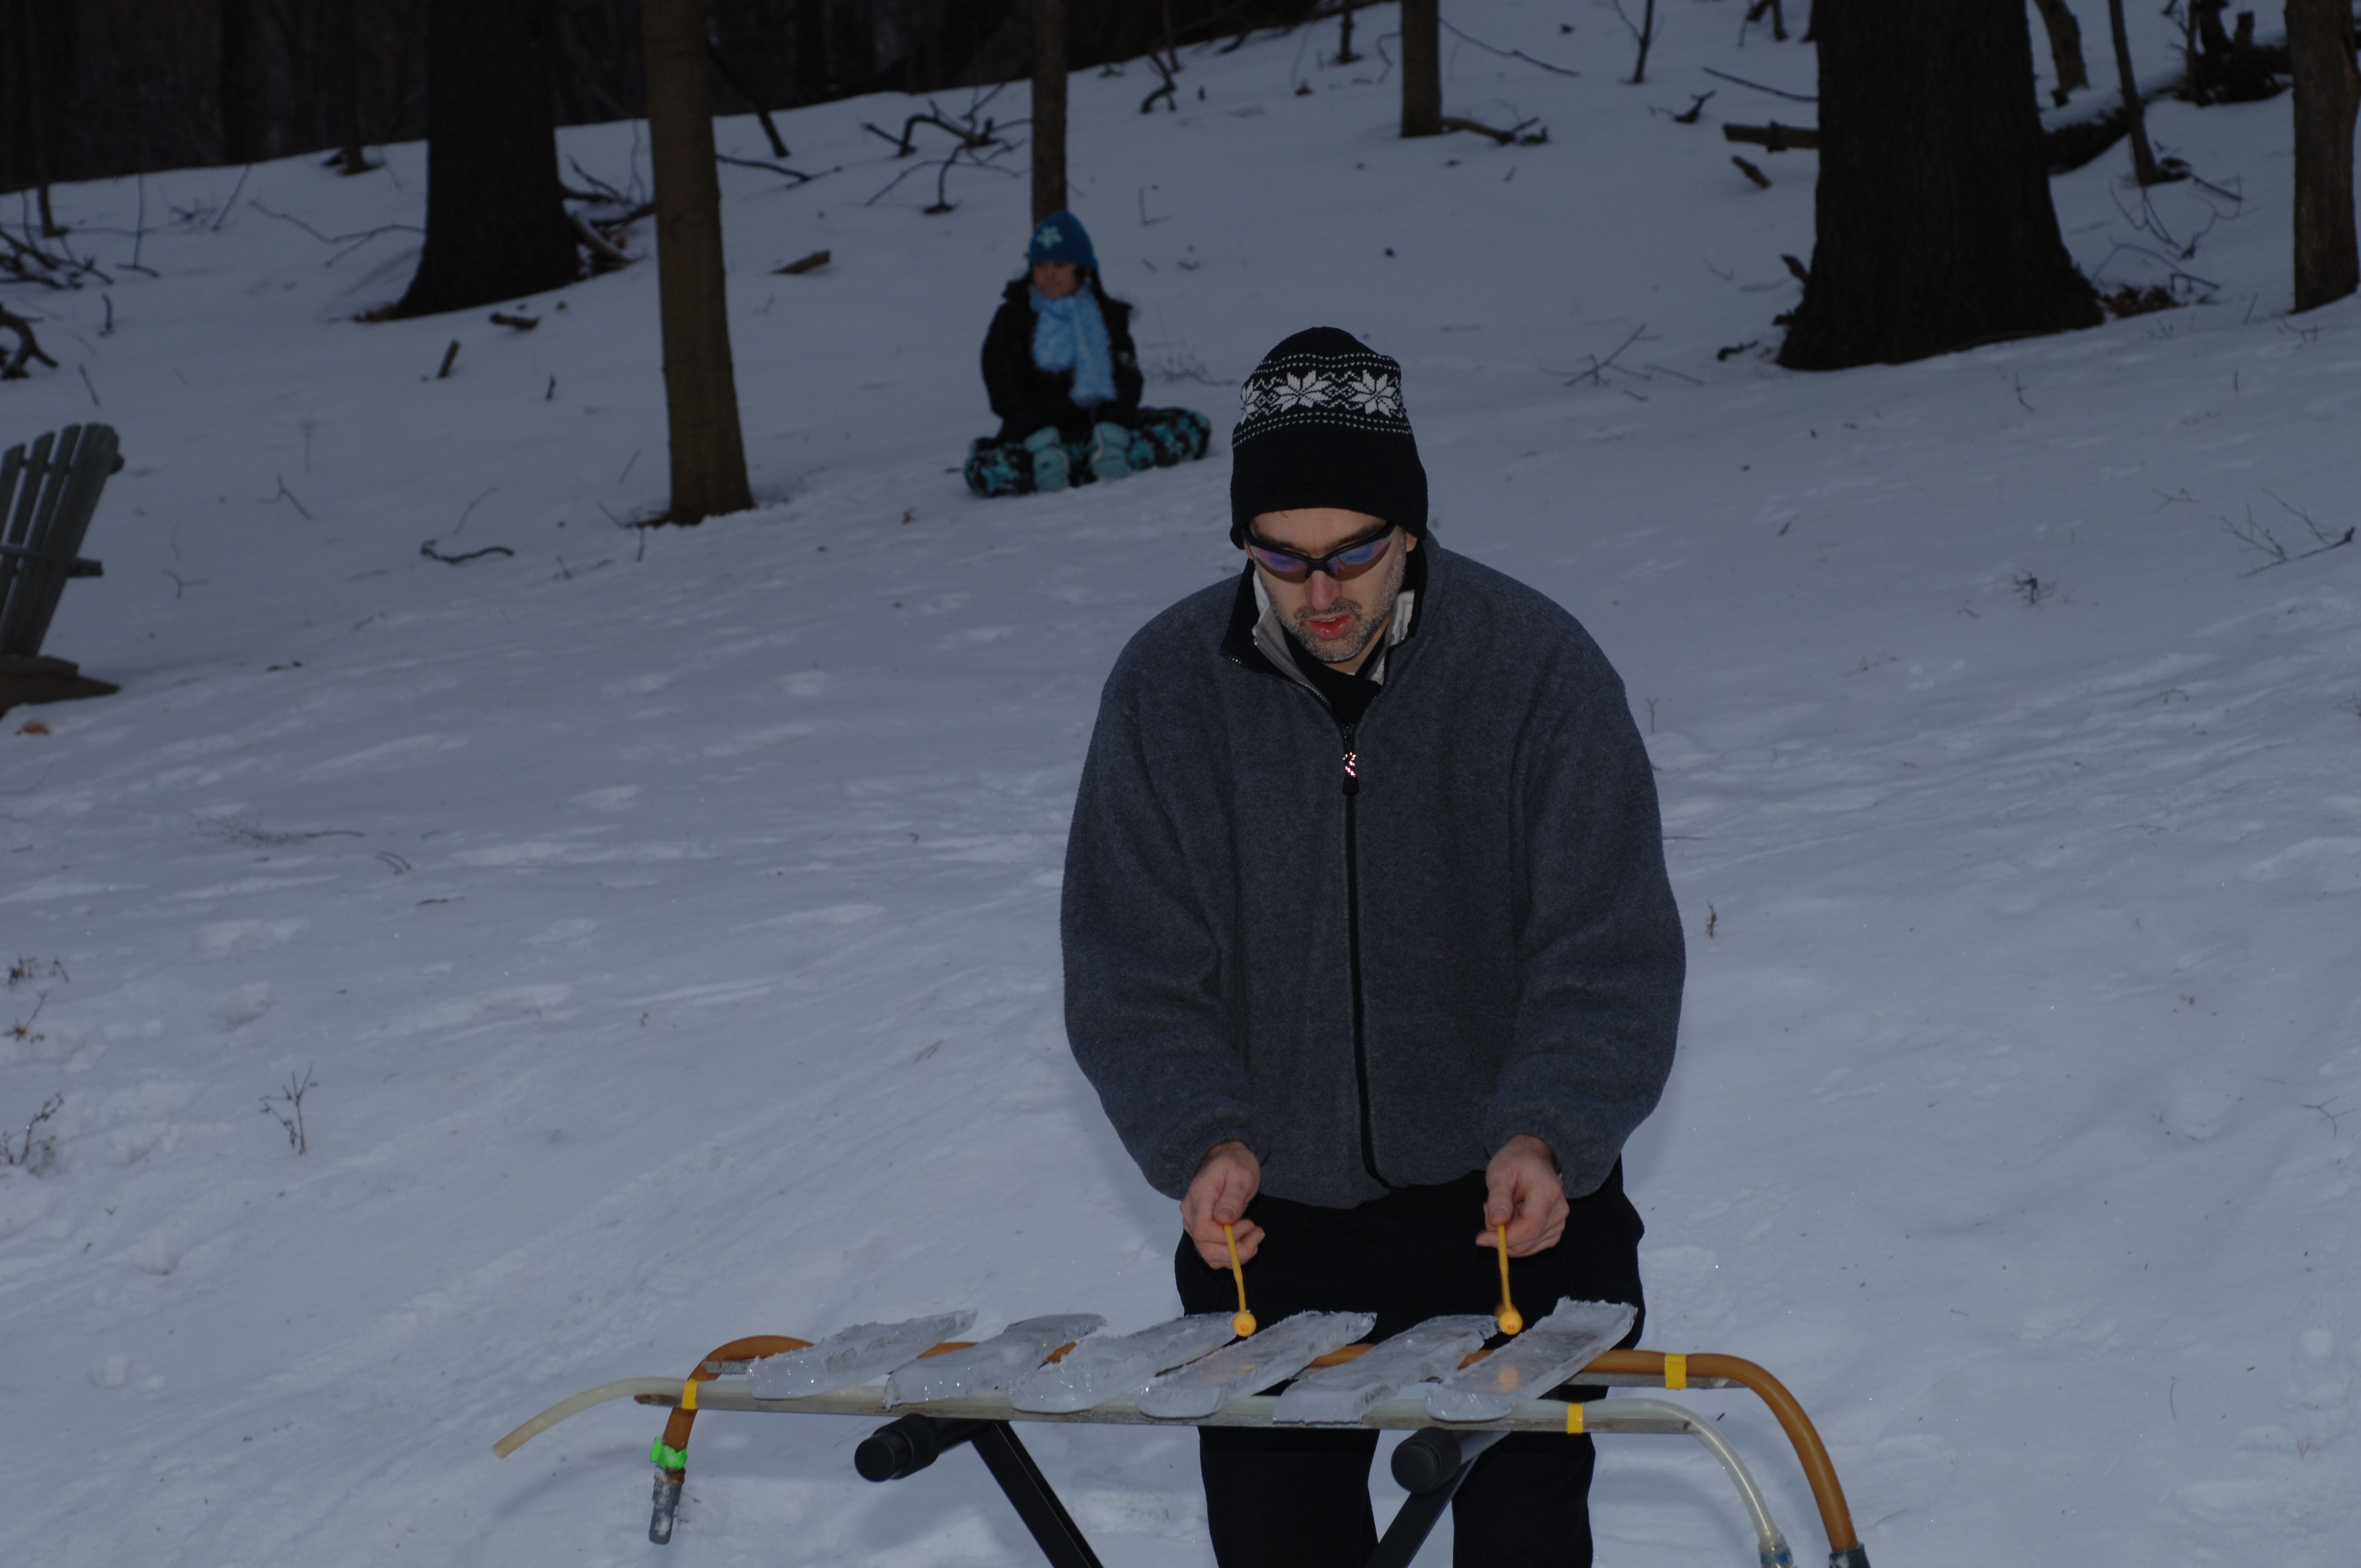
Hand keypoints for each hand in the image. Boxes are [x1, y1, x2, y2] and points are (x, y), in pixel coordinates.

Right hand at [1182, 1141, 1263, 1267]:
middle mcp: (1191, 1215)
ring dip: (1236, 1255)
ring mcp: (1194, 1225)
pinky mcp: (1203, 1232)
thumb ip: (1233, 1196)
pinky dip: (1232, 1255)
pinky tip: (1246, 1240)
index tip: (1249, 1224)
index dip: (1227, 1237)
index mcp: (1199, 1198)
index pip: (1203, 1231)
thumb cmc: (1235, 1163)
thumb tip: (1225, 1220)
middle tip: (1257, 1234)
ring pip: (1210, 1256)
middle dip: (1236, 1251)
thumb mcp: (1241, 1173)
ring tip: (1255, 1235)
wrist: (1227, 1158)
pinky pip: (1214, 1254)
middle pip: (1206, 1249)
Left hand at [1476, 1135, 1567, 1257]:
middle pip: (1528, 1240)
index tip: (1481, 1238)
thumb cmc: (1515, 1162)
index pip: (1529, 1228)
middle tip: (1488, 1210)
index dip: (1505, 1239)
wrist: (1533, 1157)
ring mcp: (1559, 1222)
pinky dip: (1516, 1237)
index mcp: (1547, 1193)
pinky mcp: (1554, 1230)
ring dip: (1508, 1234)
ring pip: (1528, 1246)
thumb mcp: (1499, 1172)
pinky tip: (1511, 1217)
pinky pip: (1532, 1245)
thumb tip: (1497, 1223)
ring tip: (1501, 1208)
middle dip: (1502, 1235)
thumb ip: (1498, 1198)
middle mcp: (1559, 1210)